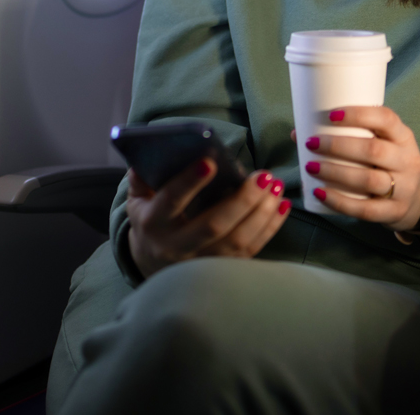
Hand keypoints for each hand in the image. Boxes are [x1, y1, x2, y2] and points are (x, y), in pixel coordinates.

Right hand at [126, 159, 290, 278]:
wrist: (152, 265)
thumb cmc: (151, 221)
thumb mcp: (138, 199)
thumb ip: (142, 176)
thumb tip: (155, 149)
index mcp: (154, 224)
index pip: (171, 202)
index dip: (189, 182)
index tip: (210, 161)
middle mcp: (177, 247)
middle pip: (213, 226)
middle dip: (242, 200)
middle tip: (264, 175)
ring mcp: (201, 263)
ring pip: (237, 241)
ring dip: (262, 213)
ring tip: (276, 186)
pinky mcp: (223, 271)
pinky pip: (251, 251)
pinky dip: (270, 228)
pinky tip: (281, 206)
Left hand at [299, 107, 419, 231]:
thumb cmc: (388, 164)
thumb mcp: (383, 144)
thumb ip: (349, 136)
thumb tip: (298, 132)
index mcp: (403, 137)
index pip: (386, 119)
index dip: (359, 114)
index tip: (331, 115)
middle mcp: (407, 161)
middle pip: (373, 151)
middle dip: (338, 146)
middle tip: (311, 143)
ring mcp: (403, 188)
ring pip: (369, 180)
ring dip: (336, 172)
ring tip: (311, 166)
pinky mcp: (394, 212)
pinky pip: (365, 209)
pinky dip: (339, 202)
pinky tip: (320, 193)